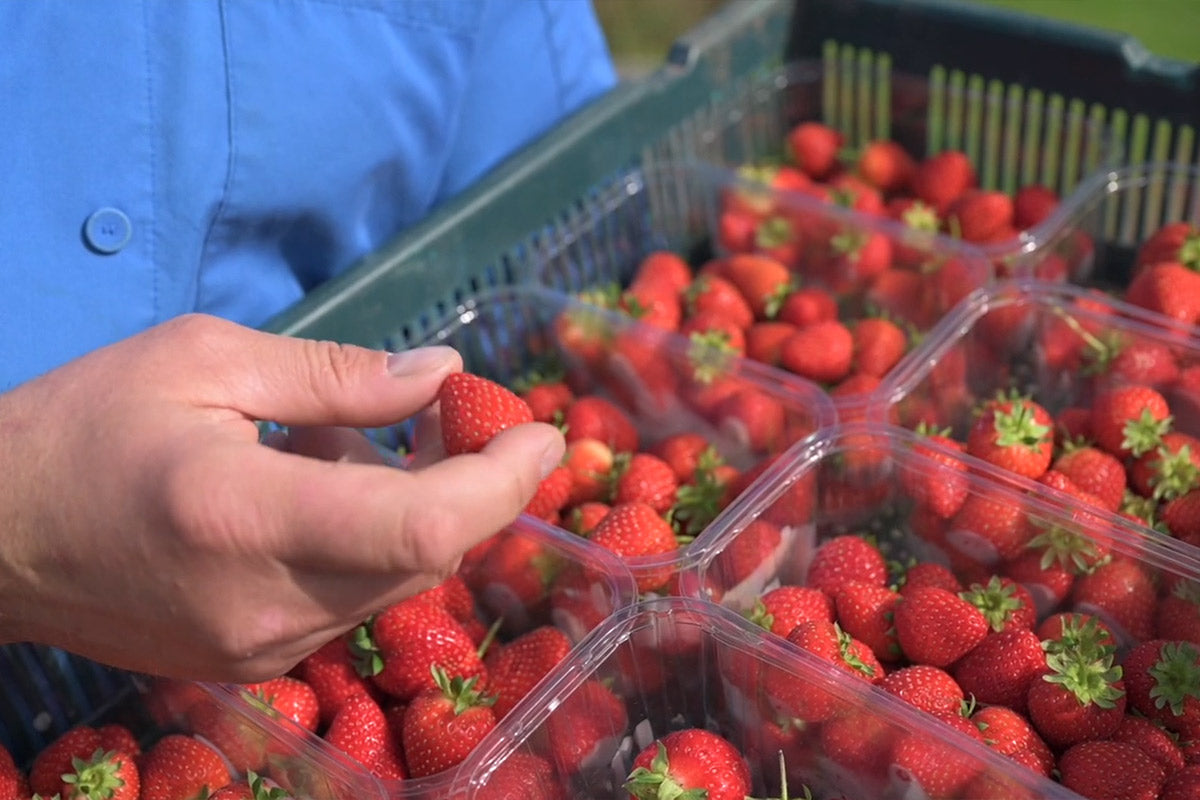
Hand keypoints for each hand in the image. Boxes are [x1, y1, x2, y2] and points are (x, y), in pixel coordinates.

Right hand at [0, 314, 563, 681]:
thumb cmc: (84, 426)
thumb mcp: (205, 359)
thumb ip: (337, 376)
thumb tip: (441, 375)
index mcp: (248, 516)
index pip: (423, 524)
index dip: (501, 481)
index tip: (541, 432)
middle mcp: (267, 603)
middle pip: (427, 553)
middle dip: (463, 483)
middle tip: (439, 415)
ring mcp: (261, 646)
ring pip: (396, 578)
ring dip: (404, 507)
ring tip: (323, 444)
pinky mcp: (252, 662)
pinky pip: (354, 600)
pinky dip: (365, 541)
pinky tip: (305, 490)